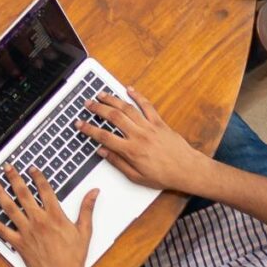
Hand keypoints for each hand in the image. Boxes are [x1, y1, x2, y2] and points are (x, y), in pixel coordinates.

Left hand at [0, 164, 95, 266]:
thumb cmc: (73, 257)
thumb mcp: (84, 231)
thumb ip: (87, 208)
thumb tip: (94, 192)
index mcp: (54, 215)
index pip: (44, 189)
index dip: (37, 176)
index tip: (31, 168)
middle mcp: (38, 220)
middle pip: (23, 194)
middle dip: (14, 178)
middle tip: (7, 167)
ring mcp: (26, 231)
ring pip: (9, 208)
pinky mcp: (18, 243)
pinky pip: (1, 230)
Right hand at [73, 89, 212, 195]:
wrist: (187, 170)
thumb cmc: (164, 176)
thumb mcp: (137, 177)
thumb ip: (118, 162)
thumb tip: (102, 151)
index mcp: (131, 151)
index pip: (104, 136)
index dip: (89, 129)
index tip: (80, 123)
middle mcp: (139, 136)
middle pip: (114, 117)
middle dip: (98, 108)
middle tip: (88, 103)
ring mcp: (150, 127)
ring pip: (127, 108)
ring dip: (113, 100)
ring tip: (101, 94)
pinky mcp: (159, 123)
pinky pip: (147, 106)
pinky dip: (137, 96)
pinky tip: (128, 90)